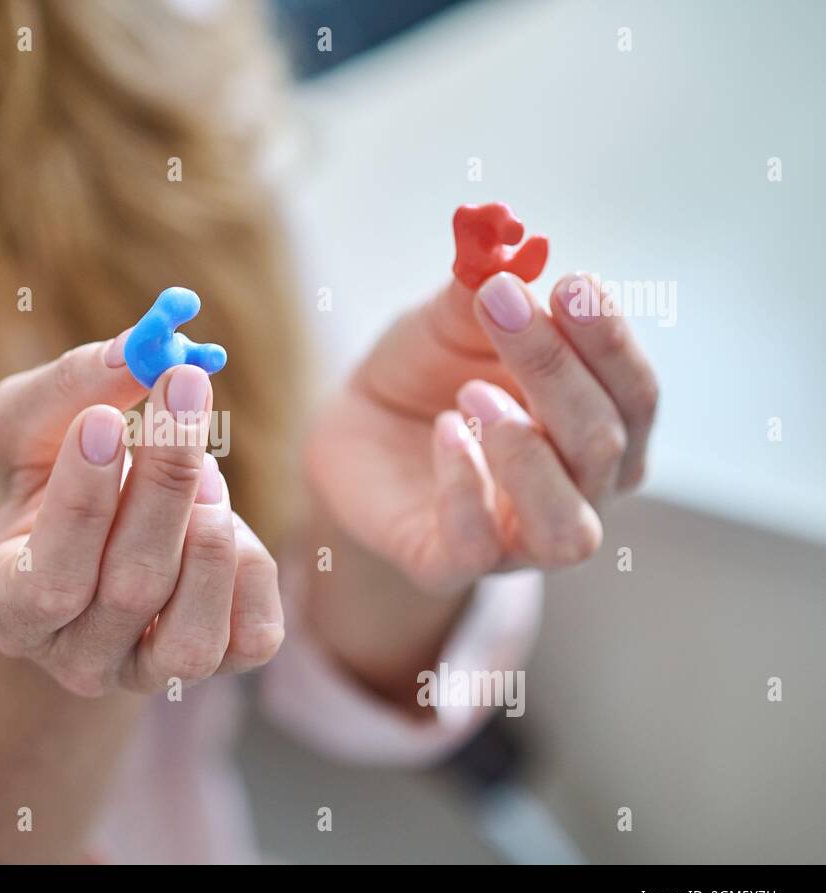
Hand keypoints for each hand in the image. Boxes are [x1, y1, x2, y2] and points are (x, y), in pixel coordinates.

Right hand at [0, 337, 284, 696]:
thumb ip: (70, 387)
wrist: (89, 547)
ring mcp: (146, 673)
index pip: (47, 581)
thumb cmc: (49, 478)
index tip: (105, 417)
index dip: (81, 502)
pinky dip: (250, 566)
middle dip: (165, 482)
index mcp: (9, 607)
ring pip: (192, 631)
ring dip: (207, 532)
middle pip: (132, 588)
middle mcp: (75, 659)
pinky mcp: (218, 667)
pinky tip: (219, 517)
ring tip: (202, 466)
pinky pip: (252, 635)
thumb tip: (136, 349)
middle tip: (186, 386)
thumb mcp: (32, 425)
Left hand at [306, 272, 658, 594]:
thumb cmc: (425, 374)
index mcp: (601, 428)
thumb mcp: (449, 322)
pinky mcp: (449, 563)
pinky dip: (465, 487)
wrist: (351, 431)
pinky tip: (442, 431)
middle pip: (603, 447)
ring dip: (529, 453)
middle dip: (557, 371)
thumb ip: (483, 289)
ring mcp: (519, 540)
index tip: (569, 282)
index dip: (610, 341)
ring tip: (474, 393)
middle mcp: (578, 492)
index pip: (634, 395)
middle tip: (504, 305)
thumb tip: (506, 238)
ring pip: (567, 526)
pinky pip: (478, 545)